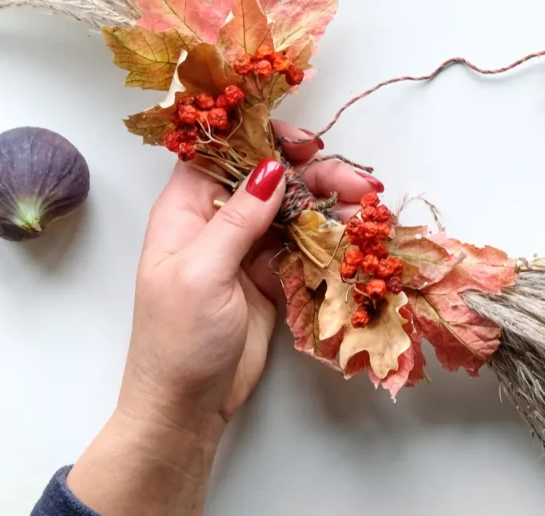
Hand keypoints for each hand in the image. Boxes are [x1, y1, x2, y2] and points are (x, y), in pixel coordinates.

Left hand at [67, 124, 379, 514]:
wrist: (186, 407)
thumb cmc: (177, 341)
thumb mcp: (202, 273)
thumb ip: (238, 220)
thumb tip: (268, 168)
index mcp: (185, 211)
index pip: (221, 151)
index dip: (260, 136)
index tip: (303, 140)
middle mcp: (216, 222)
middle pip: (268, 176)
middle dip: (312, 172)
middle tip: (355, 181)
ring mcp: (245, 249)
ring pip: (292, 207)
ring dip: (329, 202)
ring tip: (367, 204)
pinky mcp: (270, 275)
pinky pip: (304, 242)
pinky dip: (330, 235)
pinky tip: (355, 231)